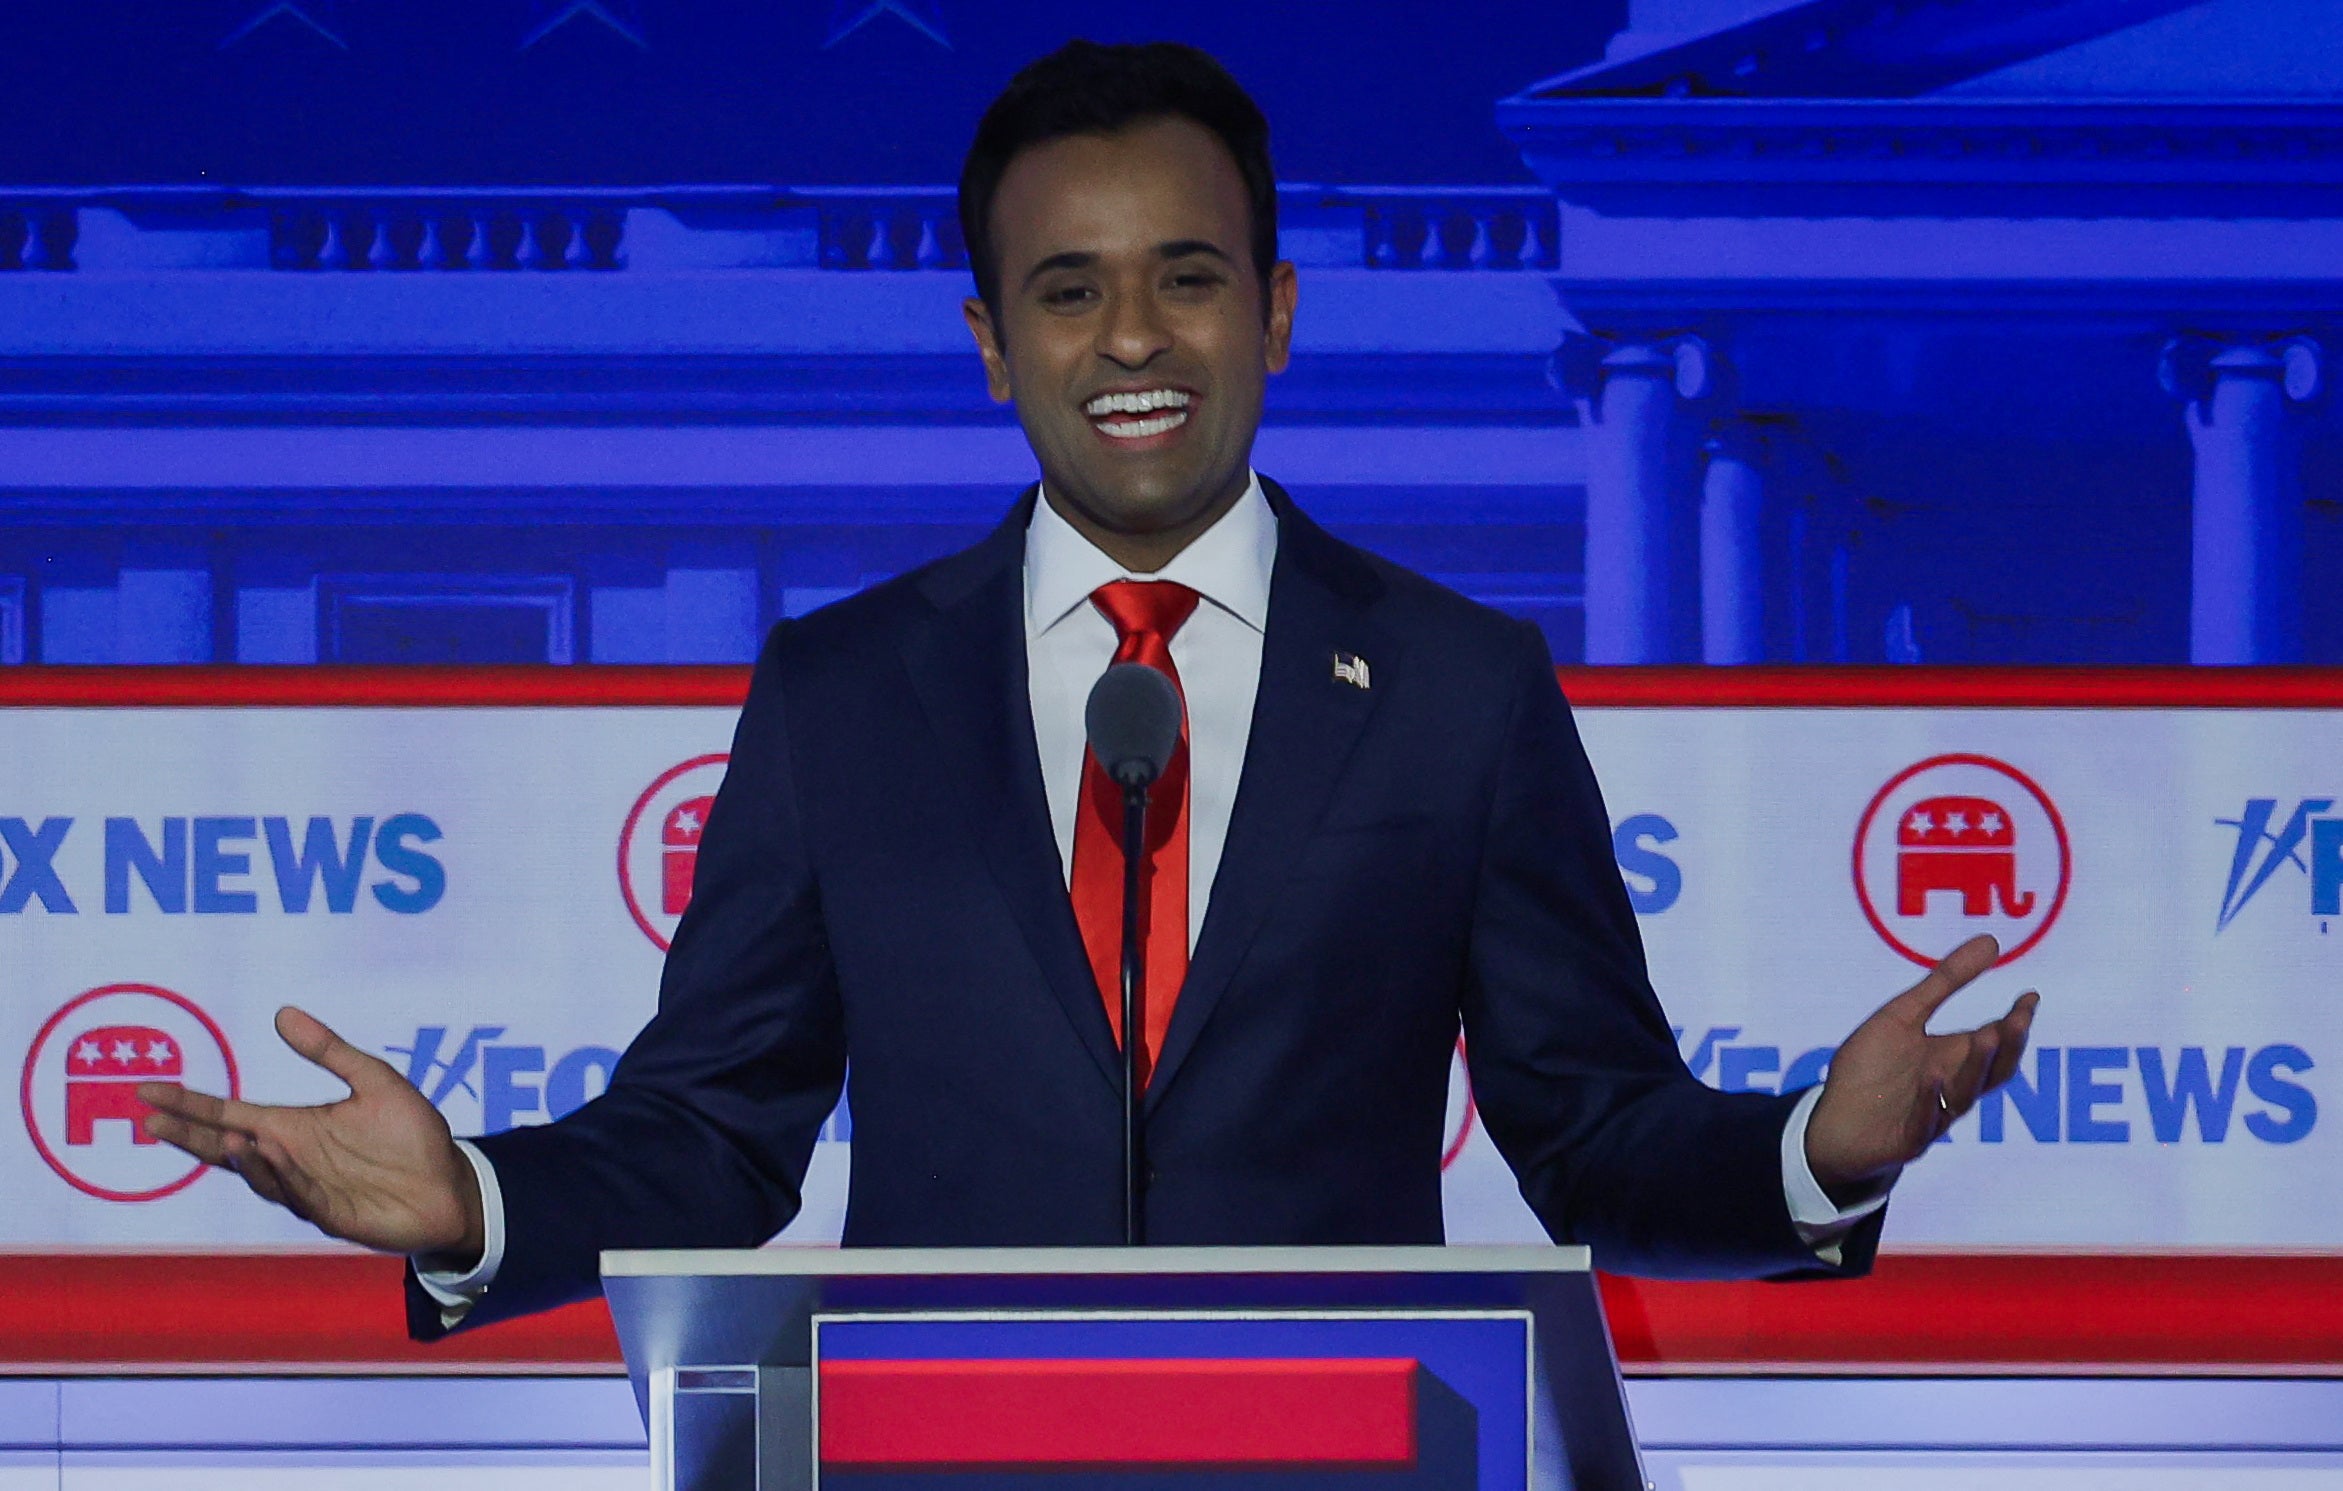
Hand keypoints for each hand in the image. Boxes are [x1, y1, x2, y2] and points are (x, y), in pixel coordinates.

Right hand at [138, 1006, 483, 1261]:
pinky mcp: (334, 1214)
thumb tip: (283, 1013)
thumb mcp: (373, 1081)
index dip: (189, 1106)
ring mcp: (308, 1190)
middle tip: (152, 1121)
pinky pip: (302, 1194)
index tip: (149, 1092)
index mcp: (294, 1128)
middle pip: (227, 1150)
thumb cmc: (412, 1135)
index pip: (227, 1115)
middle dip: (191, 1137)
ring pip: (262, 1176)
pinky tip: (273, 1151)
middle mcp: (291, 1160)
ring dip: (245, 1157)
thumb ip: (329, 1051)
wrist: (452, 1184)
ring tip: (228, 1133)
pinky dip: (285, 1175)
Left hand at [1804, 934, 2039, 1197]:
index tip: (2029, 995)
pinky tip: (1931, 1077)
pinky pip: (1924, 1123)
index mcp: (1953, 1058)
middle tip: (2018, 1019)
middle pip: (1992, 1070)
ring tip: (1986, 1036)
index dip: (2015, 1021)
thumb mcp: (1902, 1016)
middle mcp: (1950, 1087)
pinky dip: (1930, 1102)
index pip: (1996, 1040)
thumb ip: (1944, 982)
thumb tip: (1992, 941)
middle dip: (2007, 1045)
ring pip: (1963, 1095)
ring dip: (1976, 1067)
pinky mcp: (1907, 1139)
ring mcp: (1933, 1116)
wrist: (1832, 1124)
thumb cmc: (1870, 1069)